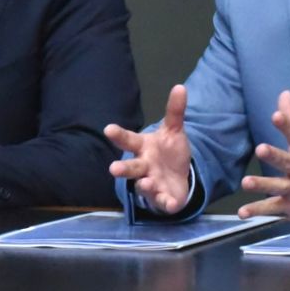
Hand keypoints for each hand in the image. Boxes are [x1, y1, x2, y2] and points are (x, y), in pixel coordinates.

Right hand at [107, 84, 193, 212]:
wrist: (177, 177)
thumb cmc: (168, 152)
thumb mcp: (173, 130)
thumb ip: (175, 111)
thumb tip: (180, 87)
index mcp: (143, 148)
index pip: (129, 140)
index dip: (119, 135)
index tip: (108, 129)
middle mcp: (144, 167)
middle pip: (131, 167)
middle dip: (123, 168)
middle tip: (113, 169)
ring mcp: (152, 184)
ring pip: (144, 186)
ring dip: (145, 185)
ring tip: (146, 182)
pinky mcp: (163, 199)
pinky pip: (163, 202)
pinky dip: (166, 203)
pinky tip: (170, 203)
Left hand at [237, 90, 289, 224]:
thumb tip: (284, 93)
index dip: (288, 126)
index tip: (276, 115)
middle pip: (289, 163)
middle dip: (275, 156)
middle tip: (260, 148)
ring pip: (279, 187)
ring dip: (262, 185)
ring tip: (245, 182)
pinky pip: (273, 209)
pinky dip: (257, 211)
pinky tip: (242, 212)